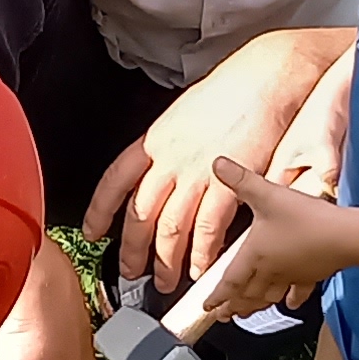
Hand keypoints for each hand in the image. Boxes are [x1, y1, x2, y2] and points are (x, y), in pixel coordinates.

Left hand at [81, 31, 339, 292]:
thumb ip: (167, 146)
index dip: (100, 210)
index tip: (92, 232)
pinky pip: (210, 229)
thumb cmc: (230, 90)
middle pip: (141, 215)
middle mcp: (170, 160)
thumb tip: (160, 168)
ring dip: (167, 260)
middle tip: (132, 272)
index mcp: (154, 141)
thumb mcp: (182, 113)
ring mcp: (198, 174)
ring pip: (172, 229)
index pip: (114, 181)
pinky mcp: (230, 185)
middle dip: (133, 250)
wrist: (266, 79)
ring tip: (166, 280)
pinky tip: (201, 268)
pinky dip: (203, 254)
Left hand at [174, 157, 358, 328]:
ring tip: (246, 315)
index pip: (229, 281)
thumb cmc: (307, 219)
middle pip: (248, 295)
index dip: (217, 296)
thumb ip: (242, 180)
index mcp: (255, 255)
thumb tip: (217, 163)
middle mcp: (271, 270)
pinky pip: (298, 291)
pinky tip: (290, 303)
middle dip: (233, 307)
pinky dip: (291, 299)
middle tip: (223, 317)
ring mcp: (292, 275)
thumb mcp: (268, 194)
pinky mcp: (312, 275)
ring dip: (255, 307)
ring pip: (269, 297)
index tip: (207, 308)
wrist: (346, 236)